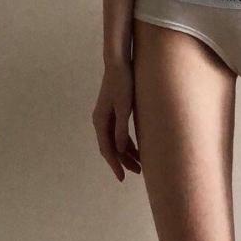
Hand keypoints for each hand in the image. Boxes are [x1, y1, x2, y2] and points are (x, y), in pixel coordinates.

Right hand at [92, 60, 140, 181]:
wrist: (118, 63)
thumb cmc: (122, 83)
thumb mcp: (124, 107)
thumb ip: (121, 128)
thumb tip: (120, 149)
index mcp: (100, 121)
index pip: (107, 149)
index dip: (115, 164)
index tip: (122, 177)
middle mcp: (100, 120)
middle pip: (110, 147)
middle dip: (122, 162)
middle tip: (136, 173)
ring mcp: (106, 116)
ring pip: (115, 141)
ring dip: (126, 153)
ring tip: (140, 164)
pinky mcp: (114, 111)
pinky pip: (118, 133)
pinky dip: (126, 142)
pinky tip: (137, 148)